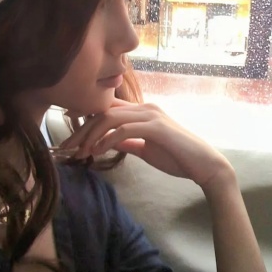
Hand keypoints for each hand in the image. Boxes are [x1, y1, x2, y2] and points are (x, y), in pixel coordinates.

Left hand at [60, 98, 232, 186]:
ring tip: (80, 151)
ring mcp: (151, 114)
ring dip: (91, 134)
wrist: (203, 164)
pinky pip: (124, 129)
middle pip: (105, 110)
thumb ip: (128, 142)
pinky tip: (98, 151)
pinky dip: (107, 140)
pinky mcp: (156, 126)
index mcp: (142, 111)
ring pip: (111, 116)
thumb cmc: (176, 157)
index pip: (110, 106)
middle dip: (83, 127)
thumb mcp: (145, 149)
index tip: (70, 125)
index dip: (88, 113)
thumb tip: (109, 141)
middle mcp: (145, 107)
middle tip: (67, 145)